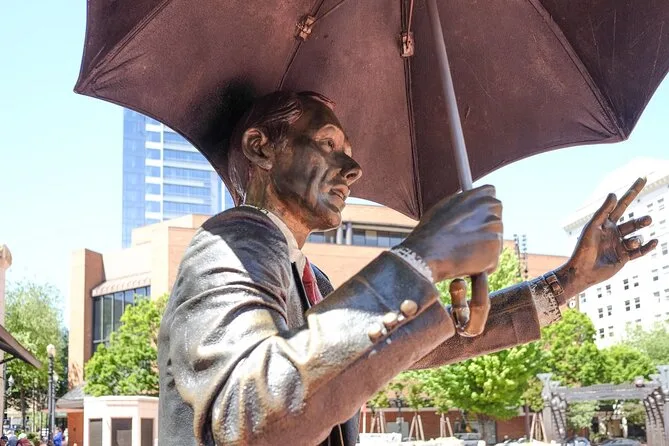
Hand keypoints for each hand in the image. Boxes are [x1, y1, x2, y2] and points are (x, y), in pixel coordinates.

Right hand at [401, 184, 502, 281]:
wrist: (425, 253)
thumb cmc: (430, 231)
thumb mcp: (446, 206)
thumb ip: (464, 203)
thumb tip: (470, 205)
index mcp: (481, 195)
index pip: (491, 197)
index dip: (482, 210)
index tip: (473, 219)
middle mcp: (492, 210)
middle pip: (496, 220)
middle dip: (485, 229)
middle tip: (467, 239)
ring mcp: (495, 231)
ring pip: (494, 241)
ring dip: (483, 248)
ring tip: (461, 251)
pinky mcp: (494, 253)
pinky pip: (491, 261)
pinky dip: (480, 266)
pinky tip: (464, 263)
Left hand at [555, 177, 657, 300]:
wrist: (582, 271)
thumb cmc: (584, 248)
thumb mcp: (593, 227)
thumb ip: (604, 211)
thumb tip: (614, 193)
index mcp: (606, 223)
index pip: (622, 204)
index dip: (633, 191)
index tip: (643, 178)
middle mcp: (614, 232)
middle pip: (633, 223)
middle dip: (641, 221)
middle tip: (648, 220)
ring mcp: (620, 245)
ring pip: (636, 238)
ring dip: (636, 239)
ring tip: (631, 243)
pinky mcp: (624, 258)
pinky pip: (639, 251)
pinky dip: (647, 246)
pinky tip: (654, 242)